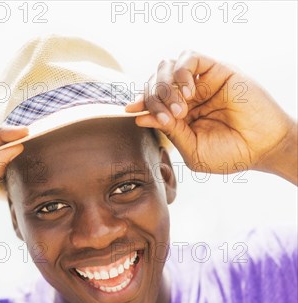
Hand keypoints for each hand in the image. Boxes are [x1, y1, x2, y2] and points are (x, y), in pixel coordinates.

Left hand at [126, 51, 295, 176]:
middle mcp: (187, 97)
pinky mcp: (215, 70)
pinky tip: (189, 93)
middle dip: (153, 98)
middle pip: (154, 83)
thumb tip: (140, 117)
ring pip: (167, 67)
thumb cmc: (229, 155)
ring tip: (181, 108)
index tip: (130, 110)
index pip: (151, 103)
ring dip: (166, 86)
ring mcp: (200, 83)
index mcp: (179, 117)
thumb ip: (169, 132)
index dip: (140, 103)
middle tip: (170, 117)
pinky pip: (188, 58)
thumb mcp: (192, 150)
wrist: (261, 148)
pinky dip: (181, 72)